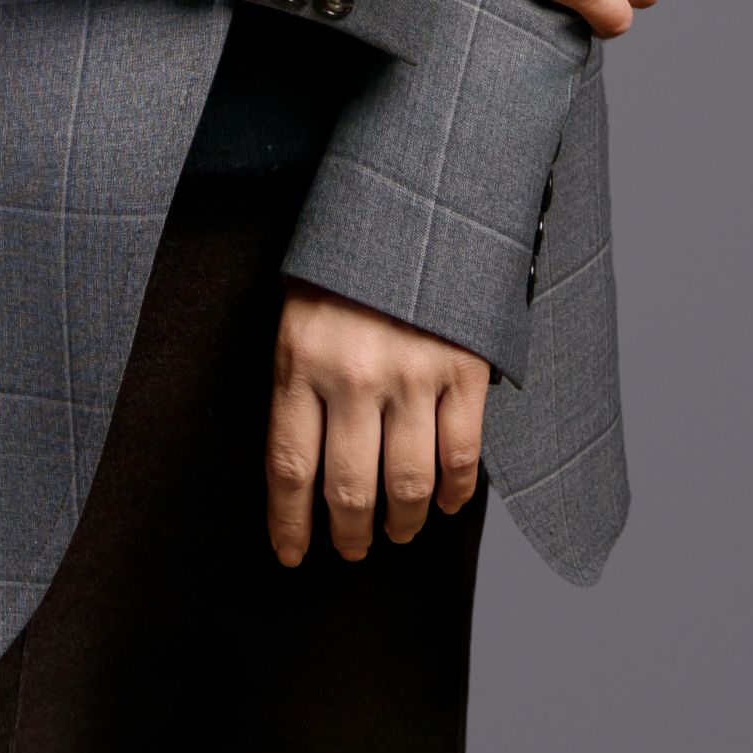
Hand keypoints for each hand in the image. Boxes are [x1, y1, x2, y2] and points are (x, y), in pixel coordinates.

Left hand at [265, 281, 490, 564]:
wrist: (413, 199)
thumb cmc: (345, 264)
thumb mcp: (298, 314)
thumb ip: (298, 381)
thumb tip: (301, 466)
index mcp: (300, 360)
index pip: (289, 467)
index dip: (290, 523)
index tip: (292, 553)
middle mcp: (353, 375)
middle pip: (349, 488)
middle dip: (350, 533)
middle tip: (352, 548)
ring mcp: (412, 374)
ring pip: (408, 484)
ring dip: (403, 521)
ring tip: (397, 531)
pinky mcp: (462, 368)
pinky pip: (461, 454)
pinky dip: (456, 492)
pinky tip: (449, 503)